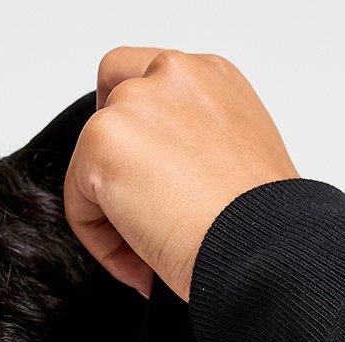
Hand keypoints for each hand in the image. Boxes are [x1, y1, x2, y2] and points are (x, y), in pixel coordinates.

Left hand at [64, 48, 300, 301]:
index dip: (142, 139)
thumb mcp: (241, 162)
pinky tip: (142, 264)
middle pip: (108, 107)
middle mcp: (172, 75)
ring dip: (113, 212)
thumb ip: (200, 147)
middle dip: (118, 165)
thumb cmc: (266, 225)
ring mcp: (134, 102)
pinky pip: (78, 202)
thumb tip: (167, 181)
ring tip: (152, 255)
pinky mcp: (102, 140)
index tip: (160, 188)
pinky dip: (101, 241)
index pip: (148, 82)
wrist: (264, 250)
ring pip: (92, 161)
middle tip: (142, 216)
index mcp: (210, 77)